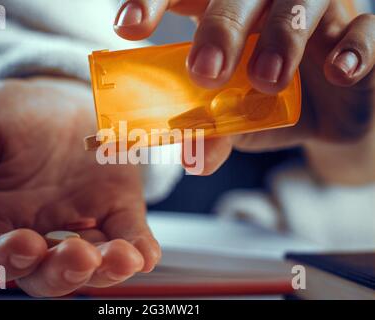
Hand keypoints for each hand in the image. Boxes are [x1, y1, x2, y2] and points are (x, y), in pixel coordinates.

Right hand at [0, 77, 160, 296]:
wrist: (57, 97)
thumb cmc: (11, 117)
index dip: (7, 258)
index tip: (24, 244)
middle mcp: (42, 232)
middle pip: (47, 272)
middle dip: (64, 272)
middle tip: (79, 258)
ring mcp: (82, 224)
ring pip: (93, 261)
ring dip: (107, 268)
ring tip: (121, 259)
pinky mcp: (117, 208)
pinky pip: (128, 234)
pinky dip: (139, 247)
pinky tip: (145, 253)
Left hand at [114, 0, 374, 181]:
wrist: (324, 117)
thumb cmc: (268, 107)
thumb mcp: (234, 123)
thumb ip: (212, 133)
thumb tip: (192, 156)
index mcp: (225, 16)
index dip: (154, 1)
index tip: (128, 27)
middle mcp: (266, 4)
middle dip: (220, 28)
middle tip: (205, 73)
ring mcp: (315, 13)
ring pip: (300, 2)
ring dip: (282, 36)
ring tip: (266, 79)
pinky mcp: (357, 34)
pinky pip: (365, 29)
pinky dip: (354, 48)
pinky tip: (338, 73)